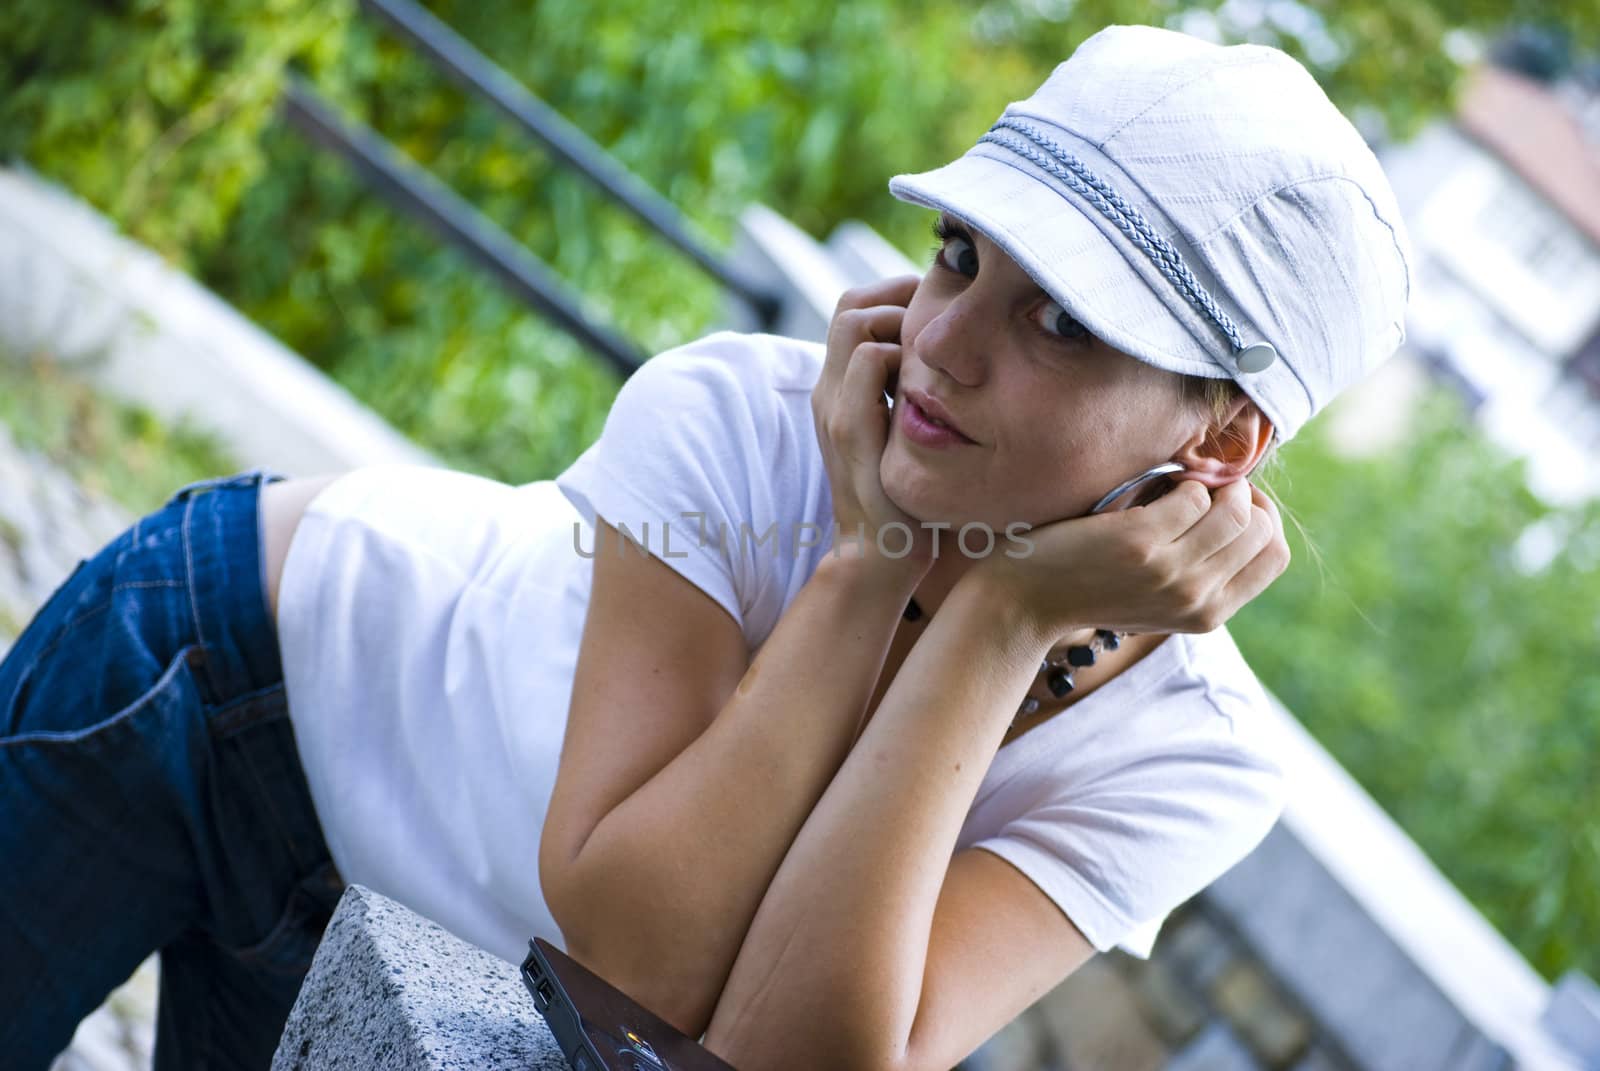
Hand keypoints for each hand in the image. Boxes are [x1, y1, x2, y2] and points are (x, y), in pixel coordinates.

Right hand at [811, 274, 937, 573]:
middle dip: (901, 298)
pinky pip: (869, 361)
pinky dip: (901, 356)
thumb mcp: (905, 438)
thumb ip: (911, 401)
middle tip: (944, 322)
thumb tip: (953, 369)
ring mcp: (836, 408)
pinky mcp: (850, 429)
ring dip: (901, 323)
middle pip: (851, 304)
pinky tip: (930, 387)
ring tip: (935, 357)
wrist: (879, 557)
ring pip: (855, 320)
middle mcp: (829, 391)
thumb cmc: (907, 501)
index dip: (895, 298)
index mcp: (841, 391)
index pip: (855, 309)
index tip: (938, 315)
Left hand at [975, 478, 1289, 641]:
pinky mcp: (1142, 542)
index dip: (1263, 519)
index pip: (1275, 555)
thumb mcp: (1160, 599)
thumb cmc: (1091, 587)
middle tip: (1207, 488)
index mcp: (1208, 615)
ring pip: (1235, 509)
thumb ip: (1203, 573)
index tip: (1234, 503)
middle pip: (1261, 529)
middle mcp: (1197, 598)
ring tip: (1181, 486)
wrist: (1026, 601)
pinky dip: (1179, 481)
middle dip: (1242, 497)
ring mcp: (1171, 571)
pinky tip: (1153, 487)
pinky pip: (1193, 494)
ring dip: (1214, 485)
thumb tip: (1245, 514)